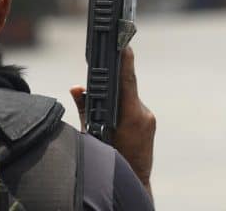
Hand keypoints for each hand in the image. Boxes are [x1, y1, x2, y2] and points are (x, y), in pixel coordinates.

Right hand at [70, 46, 154, 194]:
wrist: (134, 181)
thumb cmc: (110, 160)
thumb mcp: (91, 135)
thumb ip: (84, 109)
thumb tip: (76, 88)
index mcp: (130, 116)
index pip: (127, 81)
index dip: (125, 61)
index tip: (124, 43)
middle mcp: (143, 114)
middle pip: (126, 86)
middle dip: (113, 77)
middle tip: (104, 62)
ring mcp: (148, 118)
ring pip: (128, 97)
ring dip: (115, 94)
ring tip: (102, 97)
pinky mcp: (148, 122)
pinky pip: (132, 105)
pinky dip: (121, 104)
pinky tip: (111, 110)